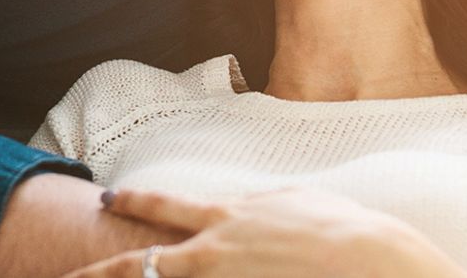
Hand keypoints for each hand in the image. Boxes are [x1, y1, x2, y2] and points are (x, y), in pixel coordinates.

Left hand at [63, 188, 466, 277]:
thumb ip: (263, 205)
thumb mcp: (298, 202)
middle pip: (136, 267)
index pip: (164, 207)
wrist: (371, 261)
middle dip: (96, 275)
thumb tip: (248, 206)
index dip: (132, 201)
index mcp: (227, 217)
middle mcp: (211, 254)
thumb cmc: (344, 229)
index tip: (107, 196)